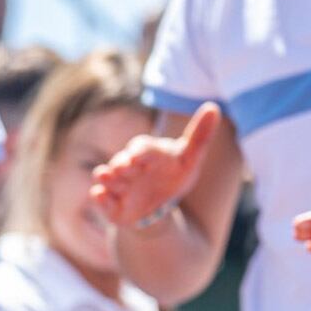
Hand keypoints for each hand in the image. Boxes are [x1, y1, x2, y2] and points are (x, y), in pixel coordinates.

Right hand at [90, 102, 223, 227]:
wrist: (159, 204)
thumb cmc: (174, 175)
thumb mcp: (190, 157)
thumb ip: (200, 135)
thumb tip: (213, 107)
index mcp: (147, 153)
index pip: (141, 146)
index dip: (139, 151)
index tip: (138, 156)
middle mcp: (128, 167)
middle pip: (120, 162)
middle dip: (120, 164)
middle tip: (122, 167)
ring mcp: (118, 184)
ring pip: (107, 178)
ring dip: (106, 177)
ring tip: (105, 176)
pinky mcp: (111, 203)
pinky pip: (101, 199)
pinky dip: (99, 198)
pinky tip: (98, 195)